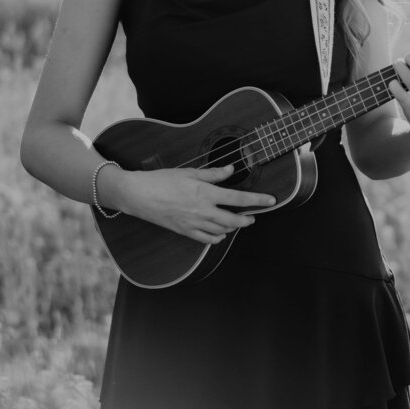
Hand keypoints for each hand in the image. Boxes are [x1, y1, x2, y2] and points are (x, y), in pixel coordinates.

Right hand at [120, 164, 274, 244]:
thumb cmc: (161, 180)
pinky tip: (220, 233)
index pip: (238, 199)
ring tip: (240, 223)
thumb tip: (230, 169)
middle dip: (247, 219)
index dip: (257, 200)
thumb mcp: (188, 172)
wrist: (138, 195)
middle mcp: (202, 211)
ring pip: (221, 230)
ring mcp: (193, 223)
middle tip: (254, 216)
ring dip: (234, 228)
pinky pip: (206, 239)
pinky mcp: (184, 231)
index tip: (270, 201)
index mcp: (205, 193)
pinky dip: (217, 237)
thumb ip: (212, 173)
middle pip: (233, 220)